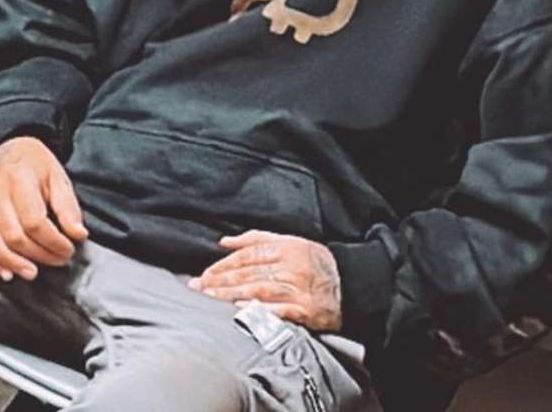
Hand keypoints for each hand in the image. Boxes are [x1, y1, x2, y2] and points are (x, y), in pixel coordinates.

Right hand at [0, 136, 86, 281]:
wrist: (5, 147)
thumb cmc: (34, 163)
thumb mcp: (57, 176)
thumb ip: (68, 207)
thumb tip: (78, 235)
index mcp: (19, 180)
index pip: (35, 222)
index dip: (53, 241)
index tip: (68, 249)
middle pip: (15, 236)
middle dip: (39, 254)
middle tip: (58, 260)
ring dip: (14, 262)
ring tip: (32, 273)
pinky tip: (8, 272)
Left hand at [188, 229, 342, 331]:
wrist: (353, 286)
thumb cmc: (316, 264)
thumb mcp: (291, 243)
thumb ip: (257, 240)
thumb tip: (224, 242)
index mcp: (288, 247)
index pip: (248, 254)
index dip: (224, 264)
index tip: (204, 274)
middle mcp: (293, 266)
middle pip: (250, 273)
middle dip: (220, 281)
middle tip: (198, 289)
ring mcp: (300, 289)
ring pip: (259, 290)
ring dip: (232, 295)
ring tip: (211, 300)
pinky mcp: (307, 311)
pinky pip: (280, 311)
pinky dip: (259, 311)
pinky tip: (241, 311)